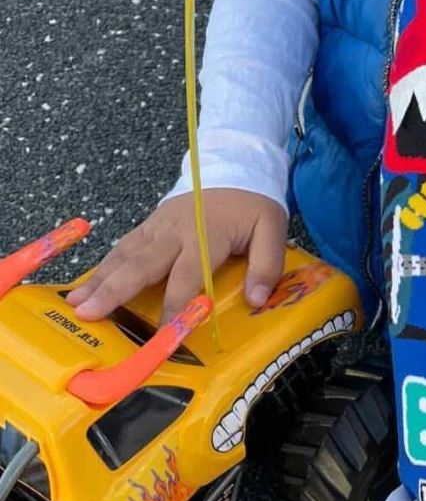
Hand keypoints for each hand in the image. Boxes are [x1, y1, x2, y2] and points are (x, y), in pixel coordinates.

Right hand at [67, 189, 287, 322]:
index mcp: (207, 234)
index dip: (175, 305)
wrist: (235, 167)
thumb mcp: (273, 230)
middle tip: (89, 312)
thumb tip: (256, 300)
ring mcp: (158, 225)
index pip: (187, 275)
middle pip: (142, 263)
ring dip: (101, 279)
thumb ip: (267, 265)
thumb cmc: (254, 204)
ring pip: (126, 254)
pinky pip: (125, 246)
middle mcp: (176, 230)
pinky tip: (89, 283)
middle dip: (114, 290)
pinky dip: (105, 265)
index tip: (163, 334)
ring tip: (78, 302)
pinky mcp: (151, 224)